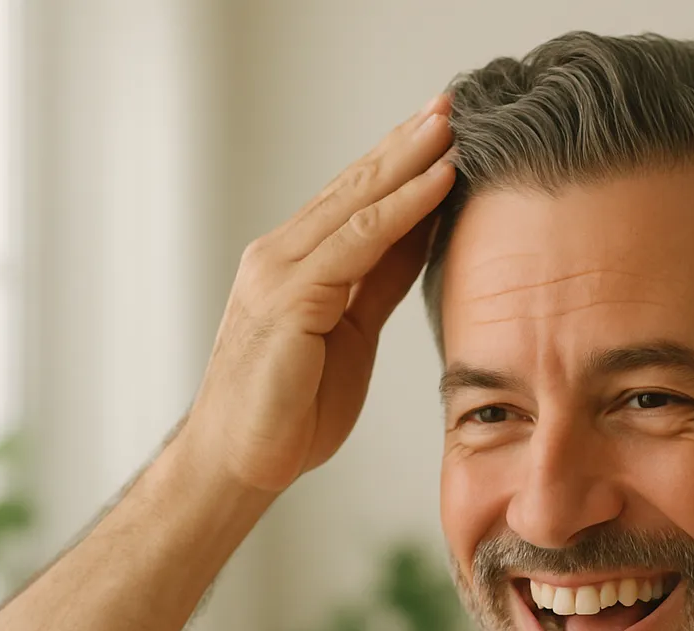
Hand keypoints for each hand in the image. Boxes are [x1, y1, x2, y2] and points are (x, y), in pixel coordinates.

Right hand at [178, 95, 456, 494]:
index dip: (399, 161)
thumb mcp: (352, 332)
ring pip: (356, 202)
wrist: (242, 463)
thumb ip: (377, 282)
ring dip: (408, 161)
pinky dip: (401, 209)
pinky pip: (357, 243)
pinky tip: (437, 183)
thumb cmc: (293, 407)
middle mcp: (281, 255)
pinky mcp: (289, 300)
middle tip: (451, 104)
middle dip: (405, 142)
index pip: (355, 198)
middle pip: (354, 185)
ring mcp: (279, 273)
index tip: (444, 129)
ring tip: (451, 127)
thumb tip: (419, 238)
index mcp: (295, 263)